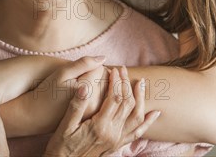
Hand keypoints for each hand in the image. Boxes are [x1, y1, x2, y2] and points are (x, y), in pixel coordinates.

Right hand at [25, 56, 108, 133]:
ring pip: (108, 92)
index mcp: (88, 91)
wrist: (36, 115)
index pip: (103, 70)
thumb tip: (104, 58)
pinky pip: (103, 102)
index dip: (94, 66)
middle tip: (84, 77)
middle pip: (109, 82)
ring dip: (102, 86)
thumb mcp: (63, 72)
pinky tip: (86, 96)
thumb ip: (84, 63)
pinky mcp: (92, 119)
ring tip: (84, 86)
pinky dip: (100, 96)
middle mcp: (94, 105)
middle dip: (101, 76)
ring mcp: (94, 114)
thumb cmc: (48, 91)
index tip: (82, 69)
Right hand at [44, 66, 160, 156]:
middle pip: (127, 104)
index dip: (116, 81)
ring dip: (140, 98)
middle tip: (123, 69)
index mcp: (99, 126)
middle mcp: (112, 134)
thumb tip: (85, 86)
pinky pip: (137, 133)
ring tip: (141, 83)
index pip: (114, 98)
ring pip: (136, 117)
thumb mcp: (65, 126)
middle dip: (127, 84)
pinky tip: (155, 113)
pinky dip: (147, 122)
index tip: (114, 69)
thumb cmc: (61, 146)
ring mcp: (117, 140)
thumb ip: (76, 106)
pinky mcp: (118, 145)